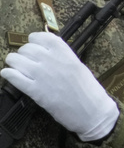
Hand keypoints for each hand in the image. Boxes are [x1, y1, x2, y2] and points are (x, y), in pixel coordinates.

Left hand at [1, 31, 118, 141]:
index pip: (42, 37)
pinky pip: (14, 77)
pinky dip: (8, 74)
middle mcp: (52, 60)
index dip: (34, 39)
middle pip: (26, 48)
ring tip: (15, 66)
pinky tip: (8, 74)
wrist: (91, 111)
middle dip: (23, 53)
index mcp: (65, 53)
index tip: (34, 44)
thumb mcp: (78, 67)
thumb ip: (63, 58)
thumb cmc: (88, 90)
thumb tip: (47, 54)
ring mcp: (42, 75)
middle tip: (25, 59)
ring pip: (16, 60)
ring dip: (13, 62)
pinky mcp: (34, 91)